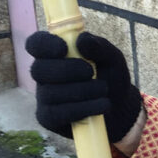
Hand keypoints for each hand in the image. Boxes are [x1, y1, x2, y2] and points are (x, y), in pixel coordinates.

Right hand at [26, 31, 142, 141]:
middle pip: (39, 69)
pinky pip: (57, 114)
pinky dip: (83, 109)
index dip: (44, 45)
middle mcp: (44, 74)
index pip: (36, 44)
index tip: (63, 48)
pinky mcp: (49, 118)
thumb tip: (82, 39)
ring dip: (83, 91)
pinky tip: (102, 106)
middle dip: (67, 70)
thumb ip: (99, 47)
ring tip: (104, 90)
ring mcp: (44, 97)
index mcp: (55, 53)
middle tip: (91, 72)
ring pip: (50, 93)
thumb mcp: (112, 58)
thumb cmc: (111, 76)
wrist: (120, 107)